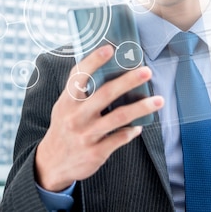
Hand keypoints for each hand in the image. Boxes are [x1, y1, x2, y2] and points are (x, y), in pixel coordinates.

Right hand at [34, 45, 163, 191]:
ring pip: (119, 117)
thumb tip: (105, 69)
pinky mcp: (96, 152)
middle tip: (146, 71)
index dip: (94, 61)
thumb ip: (80, 90)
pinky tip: (140, 125)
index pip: (79, 76)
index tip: (110, 48)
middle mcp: (76, 116)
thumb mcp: (64, 106)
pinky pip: (120, 138)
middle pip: (105, 94)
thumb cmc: (64, 127)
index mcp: (67, 101)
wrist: (52, 163)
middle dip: (128, 81)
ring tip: (158, 100)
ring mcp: (86, 135)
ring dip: (141, 108)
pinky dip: (132, 131)